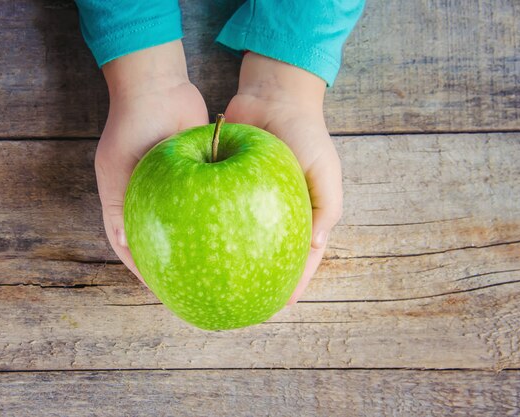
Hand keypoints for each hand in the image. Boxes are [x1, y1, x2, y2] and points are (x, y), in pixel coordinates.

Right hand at [95, 41, 207, 283]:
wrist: (158, 87)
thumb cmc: (132, 126)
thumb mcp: (118, 168)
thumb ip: (118, 204)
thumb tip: (125, 244)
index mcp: (126, 203)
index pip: (134, 248)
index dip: (148, 271)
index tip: (166, 292)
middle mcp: (152, 201)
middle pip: (165, 241)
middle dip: (179, 264)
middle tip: (199, 288)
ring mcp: (176, 191)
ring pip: (190, 226)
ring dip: (203, 245)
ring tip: (222, 269)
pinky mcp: (199, 178)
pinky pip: (210, 203)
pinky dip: (218, 218)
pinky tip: (237, 235)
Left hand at [225, 52, 342, 304]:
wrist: (272, 97)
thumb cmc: (305, 134)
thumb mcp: (325, 171)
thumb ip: (325, 209)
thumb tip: (316, 247)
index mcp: (302, 214)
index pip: (299, 257)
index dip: (291, 282)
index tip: (277, 306)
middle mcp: (273, 212)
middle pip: (265, 253)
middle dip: (256, 278)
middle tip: (241, 303)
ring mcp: (248, 202)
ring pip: (237, 239)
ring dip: (228, 260)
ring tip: (213, 284)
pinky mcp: (223, 188)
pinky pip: (215, 213)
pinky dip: (208, 230)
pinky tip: (194, 248)